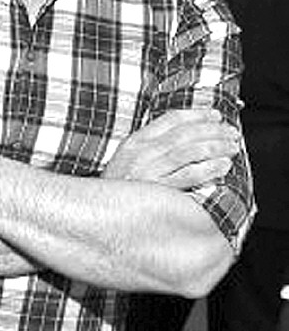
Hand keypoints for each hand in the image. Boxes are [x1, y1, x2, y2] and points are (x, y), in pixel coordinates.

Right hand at [104, 110, 239, 189]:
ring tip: (232, 146)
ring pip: (190, 151)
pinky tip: (222, 166)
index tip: (215, 115)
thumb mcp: (128, 160)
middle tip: (231, 131)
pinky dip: (209, 169)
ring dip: (215, 146)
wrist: (97, 215)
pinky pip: (189, 175)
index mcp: (135, 141)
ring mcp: (150, 171)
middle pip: (185, 133)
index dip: (197, 115)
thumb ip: (151, 147)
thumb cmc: (118, 190)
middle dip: (212, 130)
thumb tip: (185, 136)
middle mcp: (142, 153)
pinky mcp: (159, 191)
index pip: (171, 119)